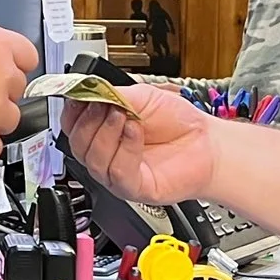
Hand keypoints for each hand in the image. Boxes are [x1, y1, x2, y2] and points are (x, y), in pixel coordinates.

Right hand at [62, 83, 218, 205]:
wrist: (207, 143)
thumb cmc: (178, 123)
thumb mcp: (141, 97)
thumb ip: (112, 94)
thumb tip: (87, 91)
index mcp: (103, 132)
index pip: (72, 126)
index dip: (72, 111)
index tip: (81, 97)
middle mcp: (107, 155)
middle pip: (78, 144)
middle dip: (91, 121)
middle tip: (109, 106)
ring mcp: (118, 174)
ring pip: (94, 160)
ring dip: (108, 134)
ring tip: (127, 117)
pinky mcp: (133, 188)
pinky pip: (117, 172)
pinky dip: (125, 149)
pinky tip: (135, 133)